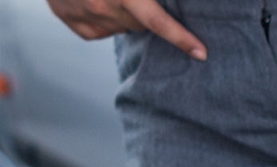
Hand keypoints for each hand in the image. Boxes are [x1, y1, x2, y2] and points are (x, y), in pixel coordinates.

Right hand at [46, 0, 206, 58]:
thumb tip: (158, 3)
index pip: (158, 22)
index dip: (182, 38)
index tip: (201, 53)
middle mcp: (104, 7)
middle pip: (141, 25)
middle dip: (146, 13)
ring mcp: (88, 18)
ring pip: (123, 29)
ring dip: (126, 15)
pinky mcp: (76, 24)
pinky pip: (102, 31)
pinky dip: (107, 20)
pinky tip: (99, 3)